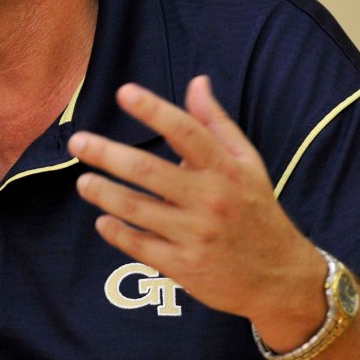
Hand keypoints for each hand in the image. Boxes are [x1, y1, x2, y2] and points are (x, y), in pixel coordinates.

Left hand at [68, 76, 322, 333]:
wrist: (280, 278)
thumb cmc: (257, 212)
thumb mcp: (247, 164)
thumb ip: (217, 123)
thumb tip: (197, 82)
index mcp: (226, 169)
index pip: (186, 131)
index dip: (153, 110)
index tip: (123, 93)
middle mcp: (210, 199)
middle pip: (148, 171)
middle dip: (107, 154)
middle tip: (79, 142)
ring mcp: (195, 235)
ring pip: (137, 209)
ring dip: (104, 193)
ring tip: (83, 182)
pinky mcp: (184, 266)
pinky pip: (139, 245)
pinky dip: (116, 232)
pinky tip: (102, 220)